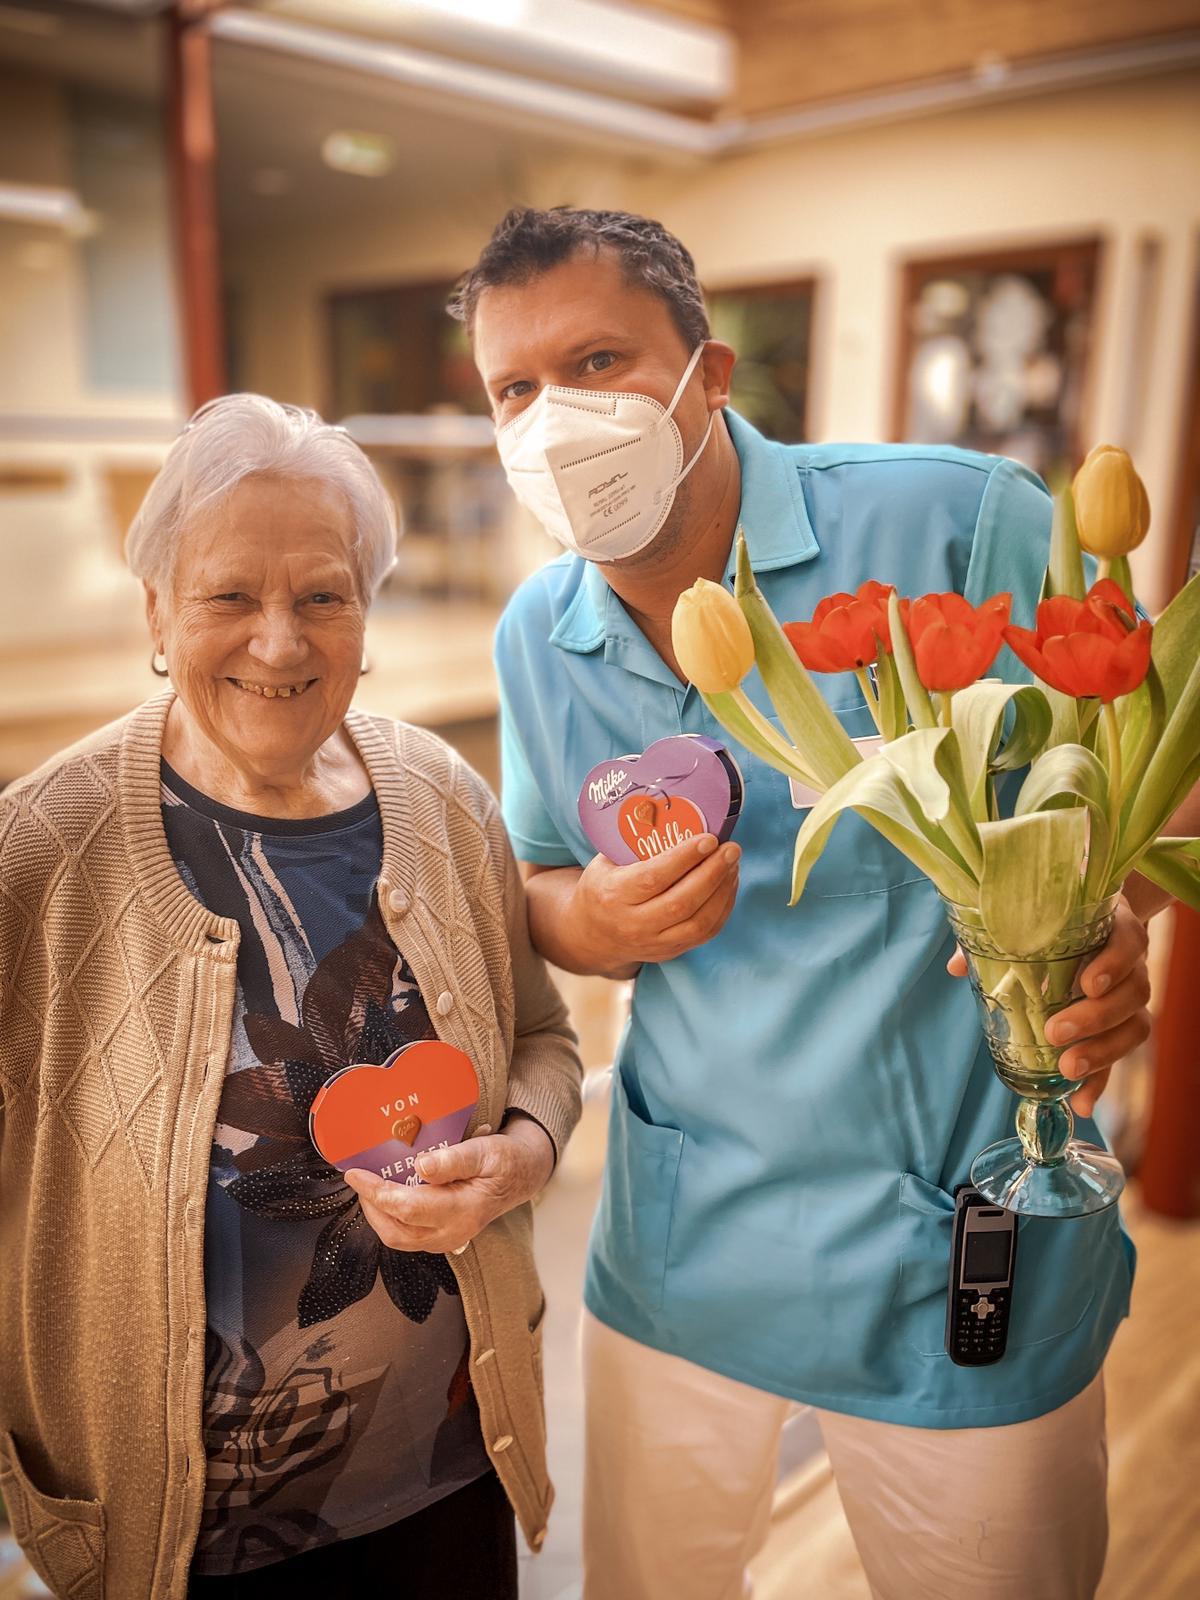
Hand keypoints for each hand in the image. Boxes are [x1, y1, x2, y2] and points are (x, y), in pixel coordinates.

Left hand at [343, 1113, 554, 1254]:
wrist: (520, 1176)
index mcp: (463, 1210)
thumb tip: (421, 1166)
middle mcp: (452, 1232)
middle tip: (358, 1177)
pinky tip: (385, 1195)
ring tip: (368, 1185)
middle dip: (370, 1205)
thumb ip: (454, 1160)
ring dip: (377, 1213)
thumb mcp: (486, 1150)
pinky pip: (406, 1235)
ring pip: (397, 1237)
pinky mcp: (440, 1237)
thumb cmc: (504, 1160)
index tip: (355, 1173)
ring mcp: (446, 1240)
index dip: (376, 1192)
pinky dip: (389, 1217)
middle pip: (396, 1230)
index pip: (408, 1208)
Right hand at [569, 833, 740, 973]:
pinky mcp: (671, 952)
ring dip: (722, 891)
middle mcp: (633, 923)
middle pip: (681, 902)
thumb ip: (632, 843)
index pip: (654, 877)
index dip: (685, 858)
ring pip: (698, 922)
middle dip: (712, 873)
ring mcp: (654, 942)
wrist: (594, 935)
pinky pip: (705, 933)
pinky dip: (723, 908)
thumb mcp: (604, 863)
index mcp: (614, 895)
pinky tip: (728, 885)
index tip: (708, 839)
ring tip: (733, 864)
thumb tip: (670, 808)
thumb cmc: (603, 888)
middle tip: (731, 849)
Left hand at [947, 896, 1150, 1116]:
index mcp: (1113, 927)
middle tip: (1055, 1032)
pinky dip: (1099, 1083)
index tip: (1087, 985)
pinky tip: (1079, 1103)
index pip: (1129, 941)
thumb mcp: (1027, 921)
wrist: (1086, 929)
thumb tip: (957, 967)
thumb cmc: (1054, 924)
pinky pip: (1120, 1058)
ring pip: (1134, 1026)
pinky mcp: (1122, 1029)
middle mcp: (1132, 963)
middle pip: (1134, 991)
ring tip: (1067, 1069)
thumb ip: (995, 937)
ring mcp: (1130, 997)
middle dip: (1096, 1017)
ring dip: (1102, 1053)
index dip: (1114, 963)